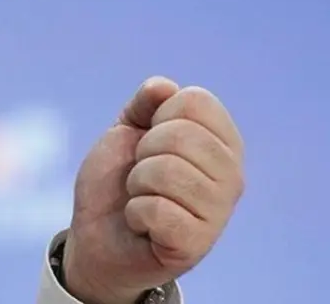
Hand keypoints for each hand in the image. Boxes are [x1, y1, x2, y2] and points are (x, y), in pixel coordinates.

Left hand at [63, 77, 244, 303]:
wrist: (97, 234)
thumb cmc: (118, 181)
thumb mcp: (126, 131)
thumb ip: (145, 104)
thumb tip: (163, 86)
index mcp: (222, 142)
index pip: (196, 101)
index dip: (158, 116)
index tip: (149, 139)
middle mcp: (232, 176)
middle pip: (181, 135)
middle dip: (143, 153)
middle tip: (141, 175)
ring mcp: (219, 212)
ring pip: (167, 171)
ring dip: (138, 184)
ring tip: (142, 198)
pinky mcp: (198, 244)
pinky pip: (159, 210)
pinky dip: (136, 213)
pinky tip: (143, 224)